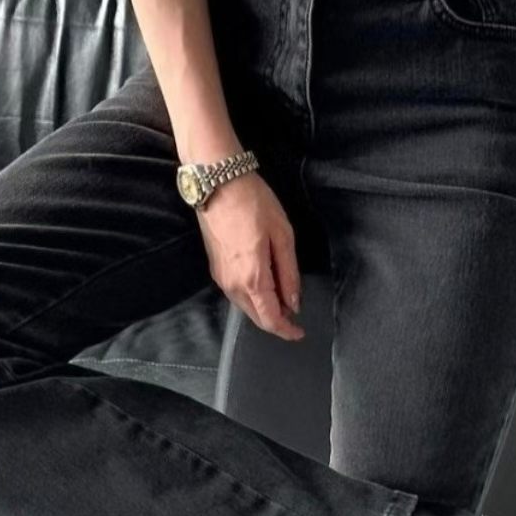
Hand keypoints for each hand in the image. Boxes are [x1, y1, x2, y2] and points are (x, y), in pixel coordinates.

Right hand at [195, 172, 304, 340]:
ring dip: (264, 309)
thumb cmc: (253, 203)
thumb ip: (289, 274)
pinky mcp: (215, 269)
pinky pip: (237, 294)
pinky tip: (264, 287)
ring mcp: (221, 279)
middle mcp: (233, 286)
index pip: (271, 318)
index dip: (286, 330)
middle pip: (257, 317)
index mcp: (253, 279)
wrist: (218, 183)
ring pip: (245, 307)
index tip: (299, 333)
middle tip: (294, 317)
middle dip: (276, 321)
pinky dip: (252, 297)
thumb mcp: (282, 236)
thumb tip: (293, 302)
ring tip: (282, 299)